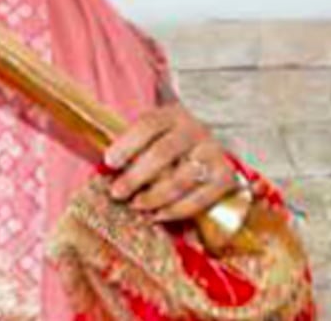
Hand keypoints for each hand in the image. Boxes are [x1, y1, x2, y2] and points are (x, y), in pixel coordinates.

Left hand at [104, 104, 239, 223]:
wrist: (213, 140)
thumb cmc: (169, 139)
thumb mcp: (152, 132)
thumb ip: (133, 145)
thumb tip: (106, 168)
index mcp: (172, 115)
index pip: (147, 126)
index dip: (126, 144)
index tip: (109, 163)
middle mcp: (194, 131)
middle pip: (162, 154)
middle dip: (136, 177)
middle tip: (117, 193)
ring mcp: (212, 153)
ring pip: (181, 179)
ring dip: (154, 197)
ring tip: (135, 206)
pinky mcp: (224, 176)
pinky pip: (200, 198)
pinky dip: (177, 210)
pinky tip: (158, 215)